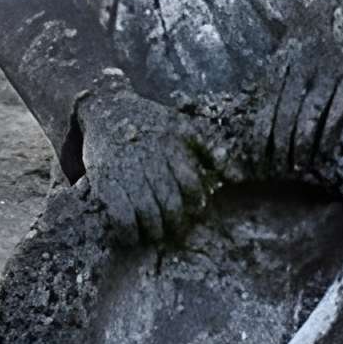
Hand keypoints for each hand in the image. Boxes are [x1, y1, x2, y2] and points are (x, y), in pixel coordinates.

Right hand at [77, 82, 211, 243]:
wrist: (107, 107)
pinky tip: (132, 236)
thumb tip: (237, 177)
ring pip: (147, 212)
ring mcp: (127, 171)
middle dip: (176, 222)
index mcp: (173, 147)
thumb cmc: (151, 119)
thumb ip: (212, 148)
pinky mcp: (105, 180)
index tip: (194, 210)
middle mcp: (151, 160)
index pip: (191, 184)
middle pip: (170, 202)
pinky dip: (128, 230)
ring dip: (154, 230)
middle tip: (176, 230)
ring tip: (156, 235)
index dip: (195, 202)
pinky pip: (120, 214)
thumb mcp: (184, 125)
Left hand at [259, 0, 342, 170]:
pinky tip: (324, 150)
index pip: (266, 102)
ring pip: (309, 117)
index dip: (260, 131)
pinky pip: (338, 110)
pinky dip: (329, 134)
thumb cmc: (328, 11)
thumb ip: (285, 61)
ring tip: (299, 166)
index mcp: (286, 55)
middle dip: (279, 146)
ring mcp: (329, 69)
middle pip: (284, 114)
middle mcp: (303, 64)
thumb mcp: (296, 31)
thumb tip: (269, 94)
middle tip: (278, 168)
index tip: (257, 154)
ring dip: (302, 146)